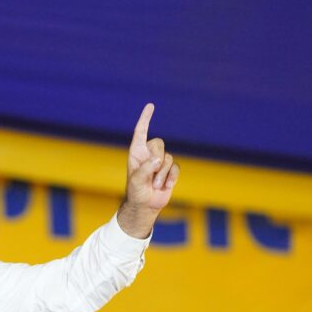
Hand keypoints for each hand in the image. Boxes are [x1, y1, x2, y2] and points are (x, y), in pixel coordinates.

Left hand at [118, 103, 179, 237]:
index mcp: (136, 152)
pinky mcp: (170, 170)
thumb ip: (145, 168)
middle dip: (156, 160)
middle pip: (159, 143)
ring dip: (162, 174)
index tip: (150, 106)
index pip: (141, 131)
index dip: (145, 118)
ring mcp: (160, 162)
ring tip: (155, 185)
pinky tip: (164, 187)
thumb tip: (159, 159)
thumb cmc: (136, 192)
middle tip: (150, 176)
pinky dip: (170, 178)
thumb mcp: (136, 180)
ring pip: (168, 158)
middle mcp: (149, 154)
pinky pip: (176, 167)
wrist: (145, 205)